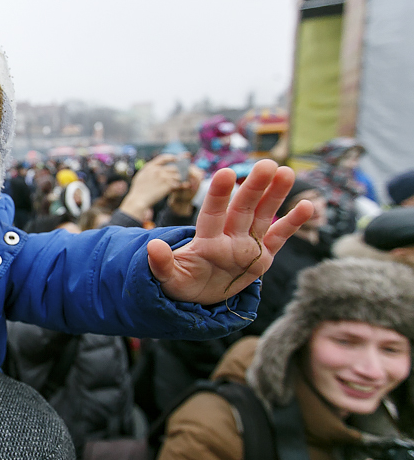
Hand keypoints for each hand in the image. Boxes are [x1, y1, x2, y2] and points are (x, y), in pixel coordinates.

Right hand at [118, 154, 184, 221]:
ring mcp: (163, 177)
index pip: (163, 158)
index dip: (171, 157)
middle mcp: (158, 170)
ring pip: (177, 176)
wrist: (139, 199)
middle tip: (173, 179)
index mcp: (150, 167)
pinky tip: (172, 190)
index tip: (176, 159)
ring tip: (172, 185)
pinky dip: (176, 187)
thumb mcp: (141, 175)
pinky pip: (177, 184)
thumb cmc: (138, 190)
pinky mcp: (168, 185)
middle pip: (173, 168)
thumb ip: (149, 170)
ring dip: (176, 181)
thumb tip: (156, 167)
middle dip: (174, 173)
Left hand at [147, 159, 312, 304]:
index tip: (226, 173)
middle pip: (243, 209)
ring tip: (286, 173)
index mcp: (206, 240)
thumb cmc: (181, 282)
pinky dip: (292, 223)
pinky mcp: (262, 257)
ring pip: (263, 216)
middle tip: (266, 164)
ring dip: (275, 196)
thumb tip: (153, 246)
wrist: (198, 295)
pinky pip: (279, 238)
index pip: (213, 214)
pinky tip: (307, 205)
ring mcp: (247, 245)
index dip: (219, 195)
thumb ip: (161, 264)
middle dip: (254, 188)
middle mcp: (228, 237)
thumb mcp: (168, 278)